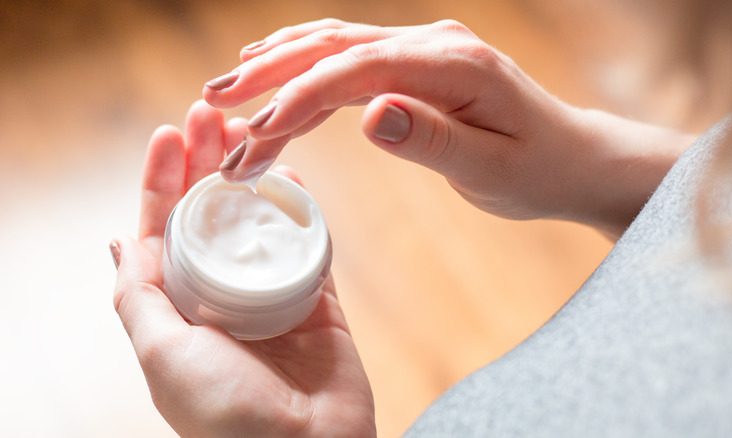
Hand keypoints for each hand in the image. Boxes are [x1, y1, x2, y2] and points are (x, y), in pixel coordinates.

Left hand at [111, 100, 375, 437]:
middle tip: (212, 114)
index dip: (162, 180)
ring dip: (252, 175)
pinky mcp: (316, 299)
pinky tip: (293, 173)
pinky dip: (301, 208)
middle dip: (206, 163)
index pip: (163, 230)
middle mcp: (220, 296)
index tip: (169, 134)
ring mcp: (269, 295)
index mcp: (179, 307)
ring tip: (251, 130)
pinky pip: (308, 244)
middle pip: (210, 214)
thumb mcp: (162, 353)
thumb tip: (117, 241)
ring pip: (257, 221)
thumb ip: (139, 296)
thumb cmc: (225, 414)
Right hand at [204, 19, 692, 237]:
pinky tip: (277, 75)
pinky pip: (353, 60)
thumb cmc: (538, 168)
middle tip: (216, 100)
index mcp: (456, 65)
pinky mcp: (417, 66)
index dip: (302, 97)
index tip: (259, 133)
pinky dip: (310, 70)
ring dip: (281, 66)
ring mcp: (424, 50)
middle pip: (337, 45)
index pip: (360, 70)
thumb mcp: (493, 167)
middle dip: (273, 73)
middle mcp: (435, 44)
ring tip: (230, 92)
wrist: (571, 158)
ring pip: (337, 47)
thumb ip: (433, 139)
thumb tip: (372, 114)